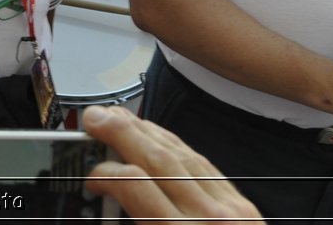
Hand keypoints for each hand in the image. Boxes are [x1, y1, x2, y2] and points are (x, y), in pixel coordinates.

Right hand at [83, 106, 261, 224]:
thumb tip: (109, 202)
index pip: (137, 186)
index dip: (107, 173)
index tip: (91, 175)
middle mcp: (208, 219)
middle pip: (159, 160)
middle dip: (122, 133)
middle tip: (95, 119)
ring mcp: (230, 209)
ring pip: (182, 155)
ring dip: (147, 132)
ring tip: (119, 118)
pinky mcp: (242, 207)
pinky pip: (204, 165)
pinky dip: (177, 146)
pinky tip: (159, 137)